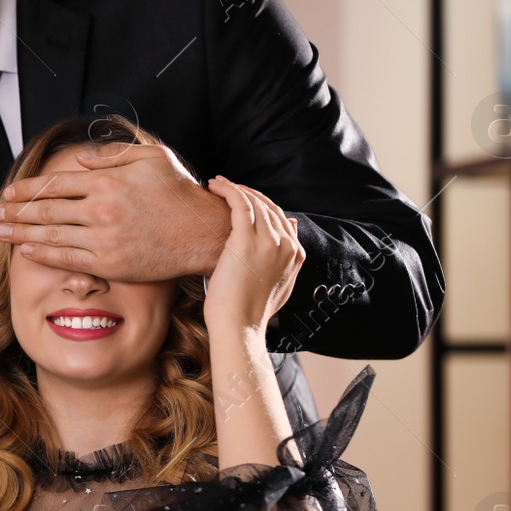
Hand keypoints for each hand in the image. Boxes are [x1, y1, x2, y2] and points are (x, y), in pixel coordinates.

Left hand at [0, 143, 229, 281]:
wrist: (203, 233)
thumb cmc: (179, 193)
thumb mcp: (151, 158)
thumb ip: (112, 154)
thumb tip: (80, 156)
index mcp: (107, 180)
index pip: (55, 184)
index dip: (27, 189)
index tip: (8, 194)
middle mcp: (100, 209)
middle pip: (45, 210)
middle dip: (15, 212)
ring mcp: (103, 238)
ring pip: (51, 236)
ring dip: (21, 234)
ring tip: (1, 233)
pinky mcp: (110, 263)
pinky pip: (67, 259)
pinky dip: (43, 255)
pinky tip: (27, 252)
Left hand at [202, 176, 302, 329]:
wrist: (238, 326)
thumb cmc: (248, 311)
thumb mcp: (277, 283)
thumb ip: (286, 257)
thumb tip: (293, 224)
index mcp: (296, 255)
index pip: (282, 218)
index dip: (262, 204)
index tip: (243, 198)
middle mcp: (287, 245)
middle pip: (269, 207)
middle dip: (249, 193)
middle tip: (227, 186)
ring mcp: (270, 242)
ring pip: (255, 202)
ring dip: (236, 188)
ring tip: (217, 184)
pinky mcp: (247, 240)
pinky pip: (240, 204)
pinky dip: (228, 189)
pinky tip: (214, 186)